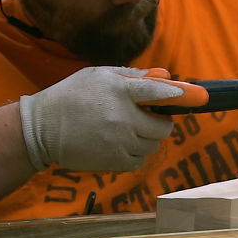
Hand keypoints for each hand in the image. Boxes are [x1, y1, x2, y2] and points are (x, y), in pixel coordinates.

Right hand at [19, 66, 183, 171]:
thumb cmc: (72, 96)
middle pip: (163, 127)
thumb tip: (166, 76)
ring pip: (153, 145)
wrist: (40, 129)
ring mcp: (118, 142)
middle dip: (161, 122)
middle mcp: (121, 118)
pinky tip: (118, 143)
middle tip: (149, 118)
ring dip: (147, 139)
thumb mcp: (99, 75)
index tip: (197, 96)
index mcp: (118, 92)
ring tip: (126, 130)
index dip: (179, 94)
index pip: (156, 92)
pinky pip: (139, 161)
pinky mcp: (112, 161)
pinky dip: (135, 154)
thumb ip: (134, 76)